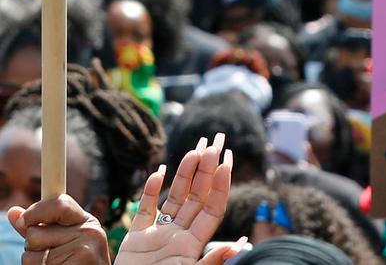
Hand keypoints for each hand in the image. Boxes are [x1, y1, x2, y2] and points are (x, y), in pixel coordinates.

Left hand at [7, 195, 110, 263]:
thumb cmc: (76, 263)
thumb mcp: (64, 240)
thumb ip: (39, 227)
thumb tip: (13, 212)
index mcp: (87, 222)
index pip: (59, 204)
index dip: (35, 211)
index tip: (23, 221)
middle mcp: (89, 233)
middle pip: (35, 233)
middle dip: (33, 247)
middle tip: (51, 255)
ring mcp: (83, 251)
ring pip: (29, 256)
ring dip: (35, 264)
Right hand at [113, 133, 246, 264]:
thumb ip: (210, 261)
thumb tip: (238, 245)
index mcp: (193, 244)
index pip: (212, 208)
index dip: (220, 185)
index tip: (227, 162)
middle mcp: (179, 235)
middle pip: (196, 196)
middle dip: (206, 169)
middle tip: (216, 143)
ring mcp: (158, 235)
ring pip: (174, 198)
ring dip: (184, 174)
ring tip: (195, 150)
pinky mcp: (136, 239)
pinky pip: (146, 209)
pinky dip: (151, 191)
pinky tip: (159, 172)